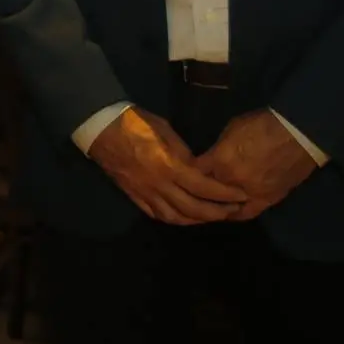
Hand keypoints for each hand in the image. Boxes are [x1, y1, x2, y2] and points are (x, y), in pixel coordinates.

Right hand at [88, 106, 247, 225]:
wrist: (102, 129)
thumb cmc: (137, 123)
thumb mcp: (167, 132)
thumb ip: (184, 154)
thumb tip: (197, 168)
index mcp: (170, 166)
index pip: (204, 187)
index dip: (225, 194)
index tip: (241, 195)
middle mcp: (160, 185)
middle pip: (193, 208)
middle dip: (216, 212)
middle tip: (232, 211)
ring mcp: (145, 193)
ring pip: (175, 217)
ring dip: (196, 220)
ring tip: (211, 217)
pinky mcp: (134, 196)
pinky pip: (156, 214)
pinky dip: (173, 218)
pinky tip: (183, 217)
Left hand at [196, 110, 318, 221]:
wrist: (298, 133)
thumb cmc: (262, 124)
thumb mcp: (231, 129)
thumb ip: (218, 149)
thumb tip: (210, 158)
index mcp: (220, 160)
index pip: (194, 173)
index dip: (188, 172)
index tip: (184, 172)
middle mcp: (231, 181)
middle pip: (206, 192)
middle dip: (199, 189)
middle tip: (192, 189)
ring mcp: (250, 194)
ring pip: (224, 206)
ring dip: (214, 205)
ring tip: (205, 204)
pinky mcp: (267, 201)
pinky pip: (246, 213)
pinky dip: (235, 213)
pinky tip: (228, 213)